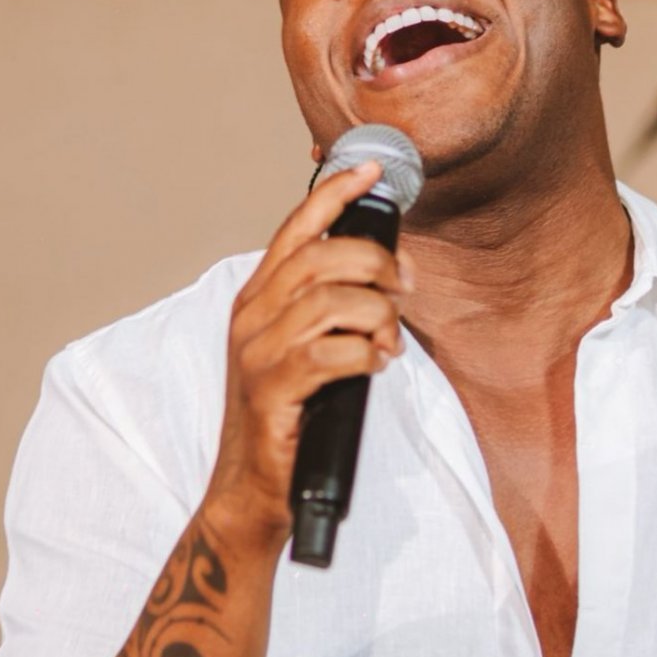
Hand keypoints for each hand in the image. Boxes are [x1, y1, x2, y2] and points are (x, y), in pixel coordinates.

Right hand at [202, 161, 411, 552]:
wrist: (252, 486)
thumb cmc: (291, 409)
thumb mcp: (305, 343)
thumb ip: (333, 304)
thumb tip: (389, 271)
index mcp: (260, 296)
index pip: (296, 227)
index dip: (334, 193)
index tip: (371, 170)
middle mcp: (252, 314)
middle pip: (322, 256)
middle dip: (376, 262)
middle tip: (404, 285)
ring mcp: (257, 351)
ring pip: (331, 300)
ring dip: (377, 314)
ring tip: (388, 341)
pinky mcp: (271, 389)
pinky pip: (330, 352)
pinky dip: (367, 352)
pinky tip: (375, 363)